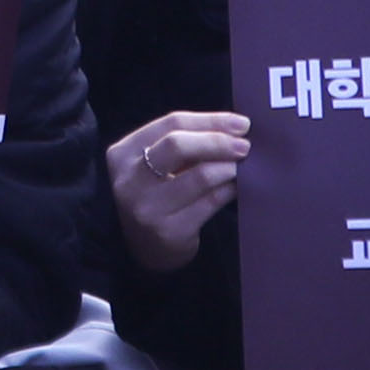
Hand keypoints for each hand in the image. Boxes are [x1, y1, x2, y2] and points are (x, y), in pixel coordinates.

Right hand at [108, 108, 246, 274]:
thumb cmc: (156, 195)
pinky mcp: (170, 231)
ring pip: (200, 175)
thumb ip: (184, 144)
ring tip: (243, 167)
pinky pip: (211, 202)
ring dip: (229, 168)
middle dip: (218, 141)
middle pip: (178, 145)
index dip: (211, 120)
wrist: (144, 249)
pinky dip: (229, 190)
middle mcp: (130, 180)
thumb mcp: (155, 165)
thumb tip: (234, 129)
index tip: (241, 124)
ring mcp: (148, 207)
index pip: (171, 123)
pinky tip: (237, 188)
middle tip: (245, 146)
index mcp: (123, 153)